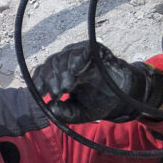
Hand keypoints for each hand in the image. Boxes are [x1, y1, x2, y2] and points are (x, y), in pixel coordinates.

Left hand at [32, 41, 162, 122]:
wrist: (124, 99)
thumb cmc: (98, 102)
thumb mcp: (78, 112)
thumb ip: (64, 112)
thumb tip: (49, 108)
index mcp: (60, 75)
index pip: (43, 72)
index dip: (39, 81)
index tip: (40, 93)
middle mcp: (68, 62)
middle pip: (52, 63)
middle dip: (51, 79)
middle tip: (57, 93)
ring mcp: (81, 55)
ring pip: (65, 55)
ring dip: (63, 71)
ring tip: (67, 87)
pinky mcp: (96, 51)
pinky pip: (84, 50)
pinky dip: (79, 58)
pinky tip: (76, 69)